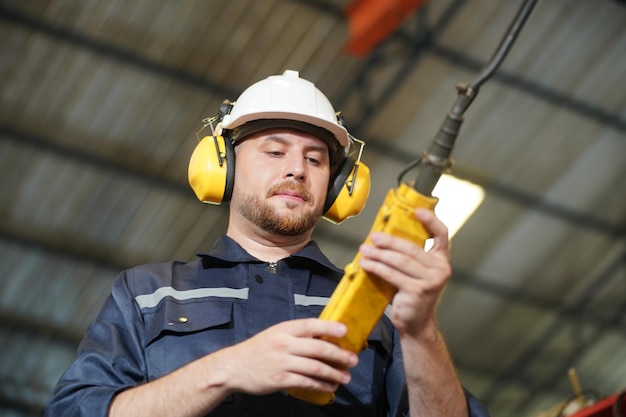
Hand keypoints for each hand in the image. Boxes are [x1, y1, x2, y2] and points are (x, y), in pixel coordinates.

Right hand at [214, 319, 358, 394]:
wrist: (234, 367)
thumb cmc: (258, 349)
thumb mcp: (276, 334)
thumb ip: (297, 334)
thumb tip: (323, 336)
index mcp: (284, 329)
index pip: (311, 325)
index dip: (330, 327)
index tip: (345, 330)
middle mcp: (284, 344)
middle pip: (318, 348)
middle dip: (339, 355)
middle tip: (352, 359)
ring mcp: (282, 362)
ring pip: (315, 368)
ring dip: (334, 373)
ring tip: (345, 376)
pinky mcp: (280, 380)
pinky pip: (306, 382)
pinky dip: (321, 386)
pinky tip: (329, 387)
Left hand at [358, 208, 451, 337]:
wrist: (416, 324)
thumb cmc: (412, 294)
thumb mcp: (416, 272)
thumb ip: (409, 256)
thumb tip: (382, 236)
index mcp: (442, 260)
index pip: (442, 235)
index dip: (431, 220)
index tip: (417, 211)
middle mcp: (441, 269)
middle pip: (412, 248)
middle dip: (389, 241)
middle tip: (373, 236)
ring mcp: (431, 281)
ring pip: (400, 261)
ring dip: (379, 254)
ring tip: (364, 250)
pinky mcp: (418, 291)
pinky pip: (393, 275)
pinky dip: (377, 268)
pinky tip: (366, 264)